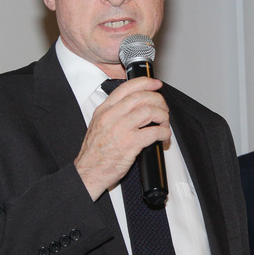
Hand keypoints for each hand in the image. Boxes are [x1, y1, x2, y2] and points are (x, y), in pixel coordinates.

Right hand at [74, 77, 170, 199]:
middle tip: (163, 108)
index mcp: (104, 110)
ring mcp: (121, 129)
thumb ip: (114, 112)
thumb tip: (136, 105)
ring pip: (150, 111)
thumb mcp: (99, 124)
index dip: (145, 83)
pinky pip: (154, 132)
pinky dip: (164, 132)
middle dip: (158, 99)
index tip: (155, 84)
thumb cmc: (95, 153)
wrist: (89, 172)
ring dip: (163, 116)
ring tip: (164, 123)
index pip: (126, 87)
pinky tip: (164, 136)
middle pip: (141, 97)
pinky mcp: (131, 143)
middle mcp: (112, 116)